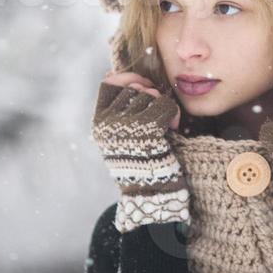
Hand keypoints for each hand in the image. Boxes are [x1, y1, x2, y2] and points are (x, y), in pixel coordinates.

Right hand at [90, 74, 187, 231]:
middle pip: (134, 88)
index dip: (128, 79)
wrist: (151, 194)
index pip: (109, 84)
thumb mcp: (123, 136)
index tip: (143, 85)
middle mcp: (108, 123)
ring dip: (164, 106)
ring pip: (152, 95)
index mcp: (99, 123)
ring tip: (166, 125)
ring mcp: (126, 126)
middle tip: (159, 113)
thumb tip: (138, 82)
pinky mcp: (147, 130)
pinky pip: (165, 105)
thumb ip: (125, 110)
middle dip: (151, 94)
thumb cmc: (142, 163)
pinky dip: (173, 114)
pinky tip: (174, 127)